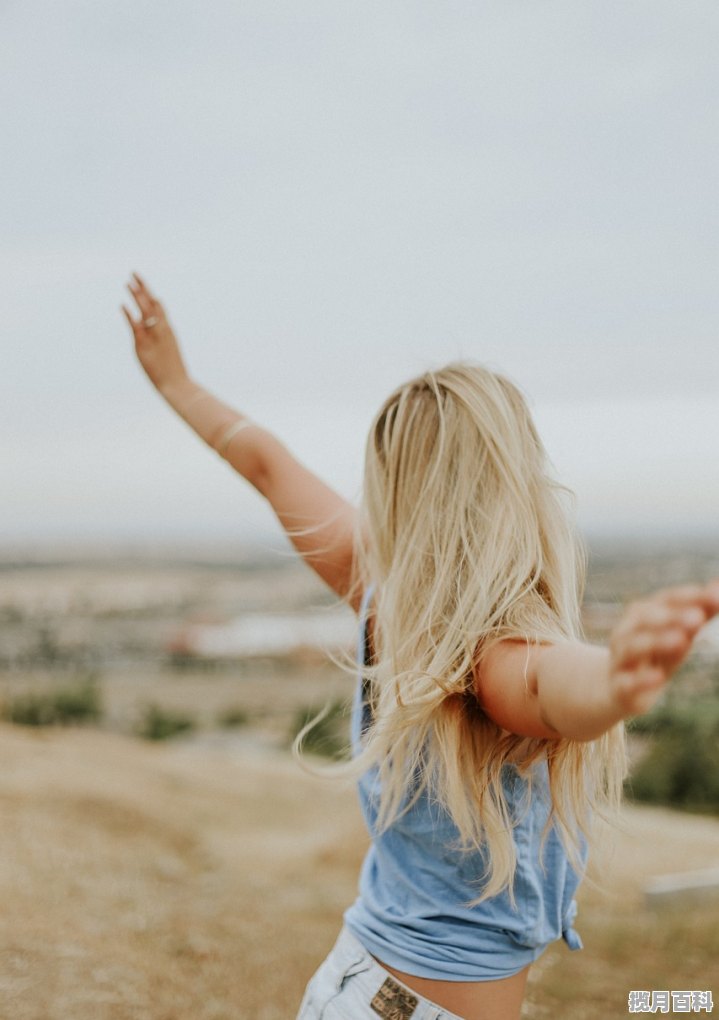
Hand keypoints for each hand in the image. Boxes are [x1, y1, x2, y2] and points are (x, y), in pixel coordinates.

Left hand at [121, 272, 189, 393]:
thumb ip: (160, 339)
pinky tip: (122, 305)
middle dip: (142, 288)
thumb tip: (152, 334)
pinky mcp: (144, 345)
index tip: (141, 283)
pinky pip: (135, 327)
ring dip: (137, 296)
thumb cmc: (173, 370)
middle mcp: (162, 329)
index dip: (149, 294)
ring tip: (129, 283)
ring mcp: (154, 336)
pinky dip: (129, 315)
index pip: (158, 306)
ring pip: (145, 311)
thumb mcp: (168, 350)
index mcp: (168, 329)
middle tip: (134, 273)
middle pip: (152, 303)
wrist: (177, 384)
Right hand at [608, 581, 718, 716]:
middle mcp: (627, 632)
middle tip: (698, 618)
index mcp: (643, 614)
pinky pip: (628, 682)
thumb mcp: (680, 636)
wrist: (620, 689)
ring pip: (634, 647)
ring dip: (657, 642)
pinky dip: (642, 680)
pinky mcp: (619, 687)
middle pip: (646, 620)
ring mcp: (620, 659)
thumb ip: (700, 613)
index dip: (689, 598)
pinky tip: (658, 678)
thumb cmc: (657, 656)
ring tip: (681, 641)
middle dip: (672, 618)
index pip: (666, 600)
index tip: (715, 596)